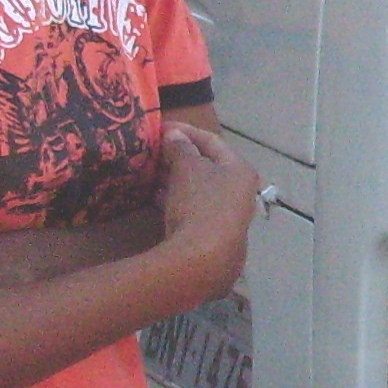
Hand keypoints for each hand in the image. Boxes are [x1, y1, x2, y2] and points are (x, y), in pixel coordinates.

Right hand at [154, 122, 261, 300]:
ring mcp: (227, 215)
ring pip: (198, 188)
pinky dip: (174, 197)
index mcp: (240, 171)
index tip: (161, 126)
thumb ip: (181, 149)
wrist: (203, 260)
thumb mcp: (187, 169)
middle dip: (179, 155)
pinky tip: (153, 194)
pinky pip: (191, 207)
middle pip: (207, 166)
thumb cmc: (200, 204)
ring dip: (174, 177)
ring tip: (148, 168)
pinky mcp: (212, 235)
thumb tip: (175, 135)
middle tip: (152, 148)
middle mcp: (239, 192)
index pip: (213, 141)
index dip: (186, 131)